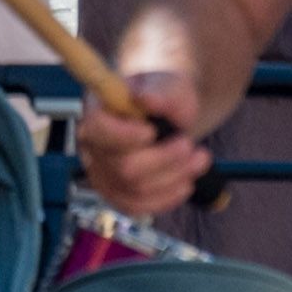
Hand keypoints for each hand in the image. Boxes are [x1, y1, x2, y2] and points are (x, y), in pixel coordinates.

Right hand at [77, 67, 209, 217]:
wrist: (167, 114)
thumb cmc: (162, 96)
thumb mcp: (166, 85)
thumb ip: (159, 92)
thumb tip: (147, 99)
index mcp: (96, 111)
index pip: (97, 129)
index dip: (124, 136)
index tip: (152, 131)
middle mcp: (92, 145)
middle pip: (123, 167)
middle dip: (164, 159)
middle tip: (190, 144)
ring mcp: (102, 174)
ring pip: (135, 190)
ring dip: (174, 178)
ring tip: (200, 159)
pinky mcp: (116, 194)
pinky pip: (137, 207)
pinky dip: (166, 197)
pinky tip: (185, 182)